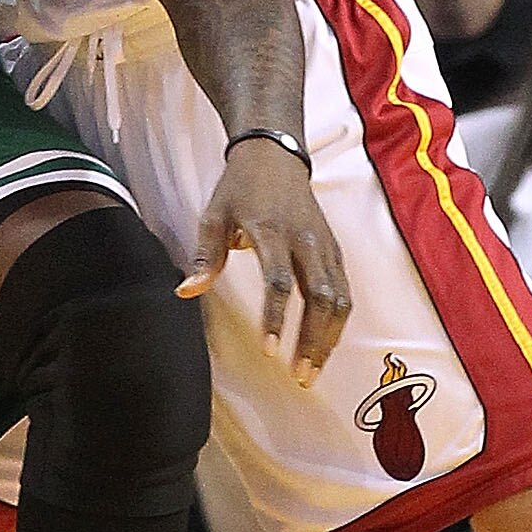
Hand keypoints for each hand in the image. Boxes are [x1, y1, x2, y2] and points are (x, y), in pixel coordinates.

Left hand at [183, 137, 350, 384]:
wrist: (276, 155)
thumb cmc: (240, 188)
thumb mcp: (214, 215)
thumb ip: (204, 257)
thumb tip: (186, 293)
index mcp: (273, 230)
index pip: (279, 280)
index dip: (277, 317)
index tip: (271, 351)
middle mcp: (306, 239)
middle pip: (320, 297)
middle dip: (313, 341)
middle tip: (300, 377)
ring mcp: (326, 245)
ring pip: (340, 299)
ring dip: (329, 339)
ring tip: (312, 371)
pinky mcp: (336, 251)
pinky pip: (345, 292)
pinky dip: (338, 323)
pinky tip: (325, 346)